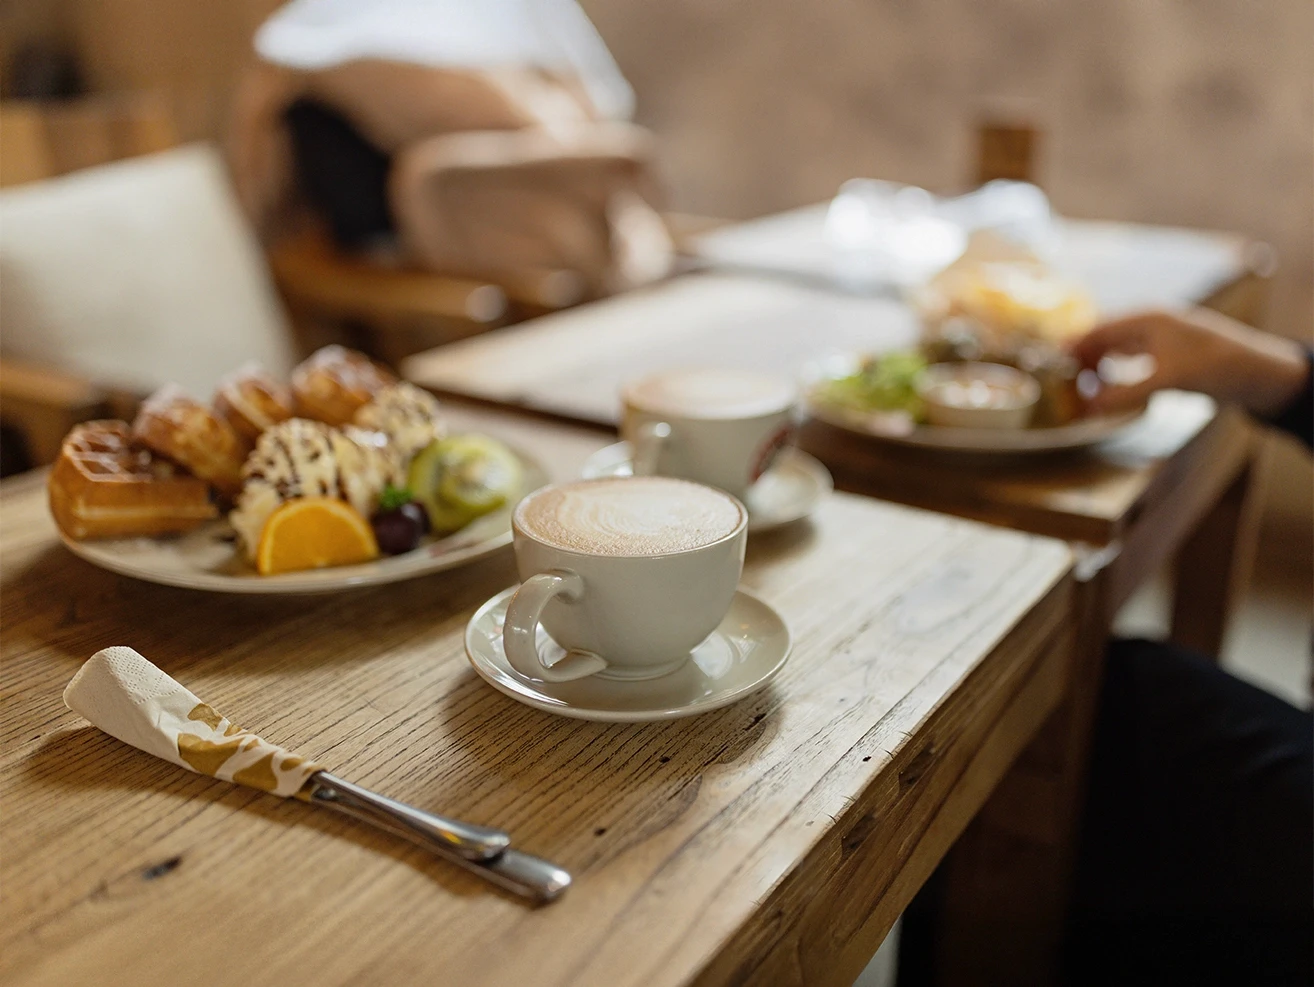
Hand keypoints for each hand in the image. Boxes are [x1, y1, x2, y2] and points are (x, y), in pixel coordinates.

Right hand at [1071, 309, 1308, 416]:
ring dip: (1098, 370)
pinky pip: (1129, 363)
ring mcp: (1158, 340)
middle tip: (1064, 386)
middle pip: (1103, 339)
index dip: (1073, 347)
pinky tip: (1108, 391)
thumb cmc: (1214, 366)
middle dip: (1082, 362)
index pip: (1097, 329)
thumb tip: (1088, 408)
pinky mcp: (1166, 356)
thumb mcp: (1167, 380)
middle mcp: (1149, 325)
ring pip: (1115, 352)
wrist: (1254, 372)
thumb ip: (1125, 393)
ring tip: (1082, 393)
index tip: (1051, 365)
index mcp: (1146, 319)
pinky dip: (1115, 376)